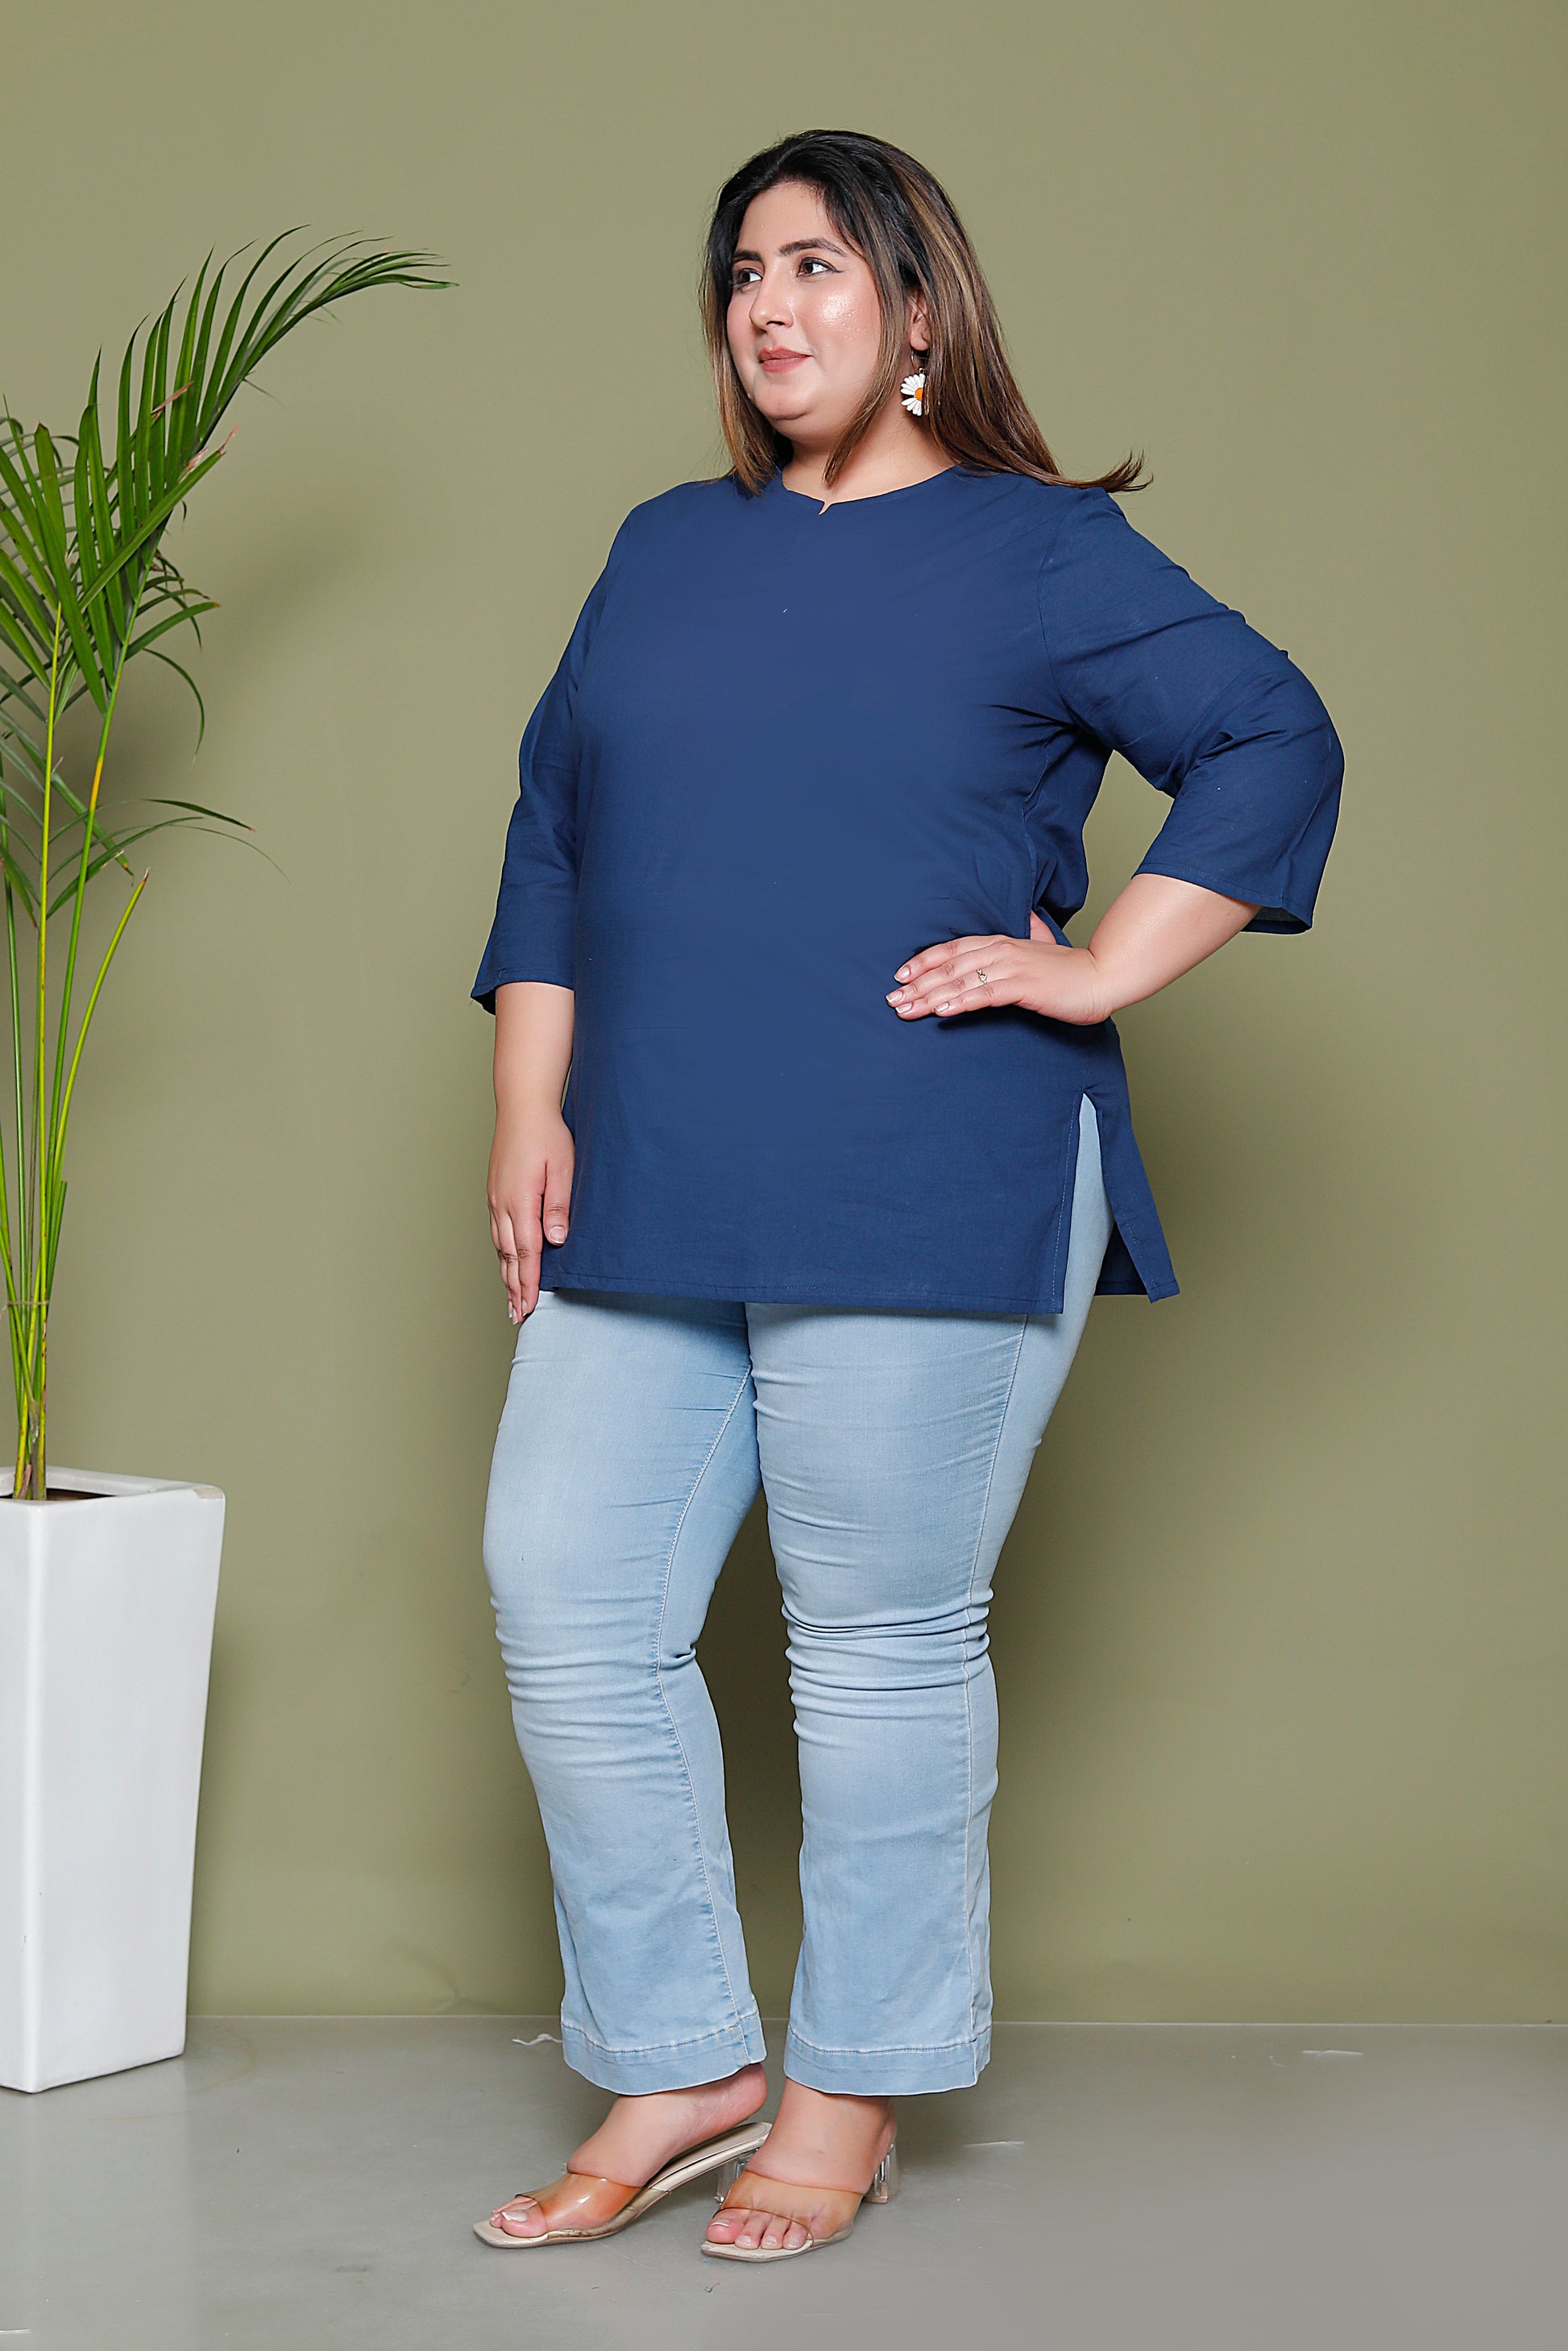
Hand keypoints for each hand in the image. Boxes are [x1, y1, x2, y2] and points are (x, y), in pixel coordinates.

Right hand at [487, 1104, 573, 1322]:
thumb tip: (555, 1239)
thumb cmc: (547, 1134)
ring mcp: (495, 1200)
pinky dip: (501, 1254)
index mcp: (520, 1202)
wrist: (522, 1106)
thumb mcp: (562, 1168)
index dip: (529, 1284)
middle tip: (518, 1316)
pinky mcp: (495, 1193)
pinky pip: (497, 1233)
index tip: (530, 1308)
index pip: (526, 1254)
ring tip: (511, 1299)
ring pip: (500, 1247)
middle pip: (508, 1258)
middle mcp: (502, 1205)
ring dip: (506, 1275)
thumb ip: (558, 1205)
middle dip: (514, 1289)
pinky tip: (506, 1262)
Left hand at [887, 912, 1110, 1026]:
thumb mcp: (1042, 946)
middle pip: (948, 966)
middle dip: (917, 984)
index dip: (924, 961)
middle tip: (892, 999)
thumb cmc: (1070, 969)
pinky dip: (961, 1002)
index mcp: (1001, 942)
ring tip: (905, 1009)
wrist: (1103, 976)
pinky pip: (984, 994)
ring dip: (929, 996)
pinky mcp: (1023, 986)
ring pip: (960, 981)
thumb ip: (1029, 932)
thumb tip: (1026, 914)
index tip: (901, 974)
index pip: (952, 949)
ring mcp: (1011, 967)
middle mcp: (1001, 951)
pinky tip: (942, 1012)